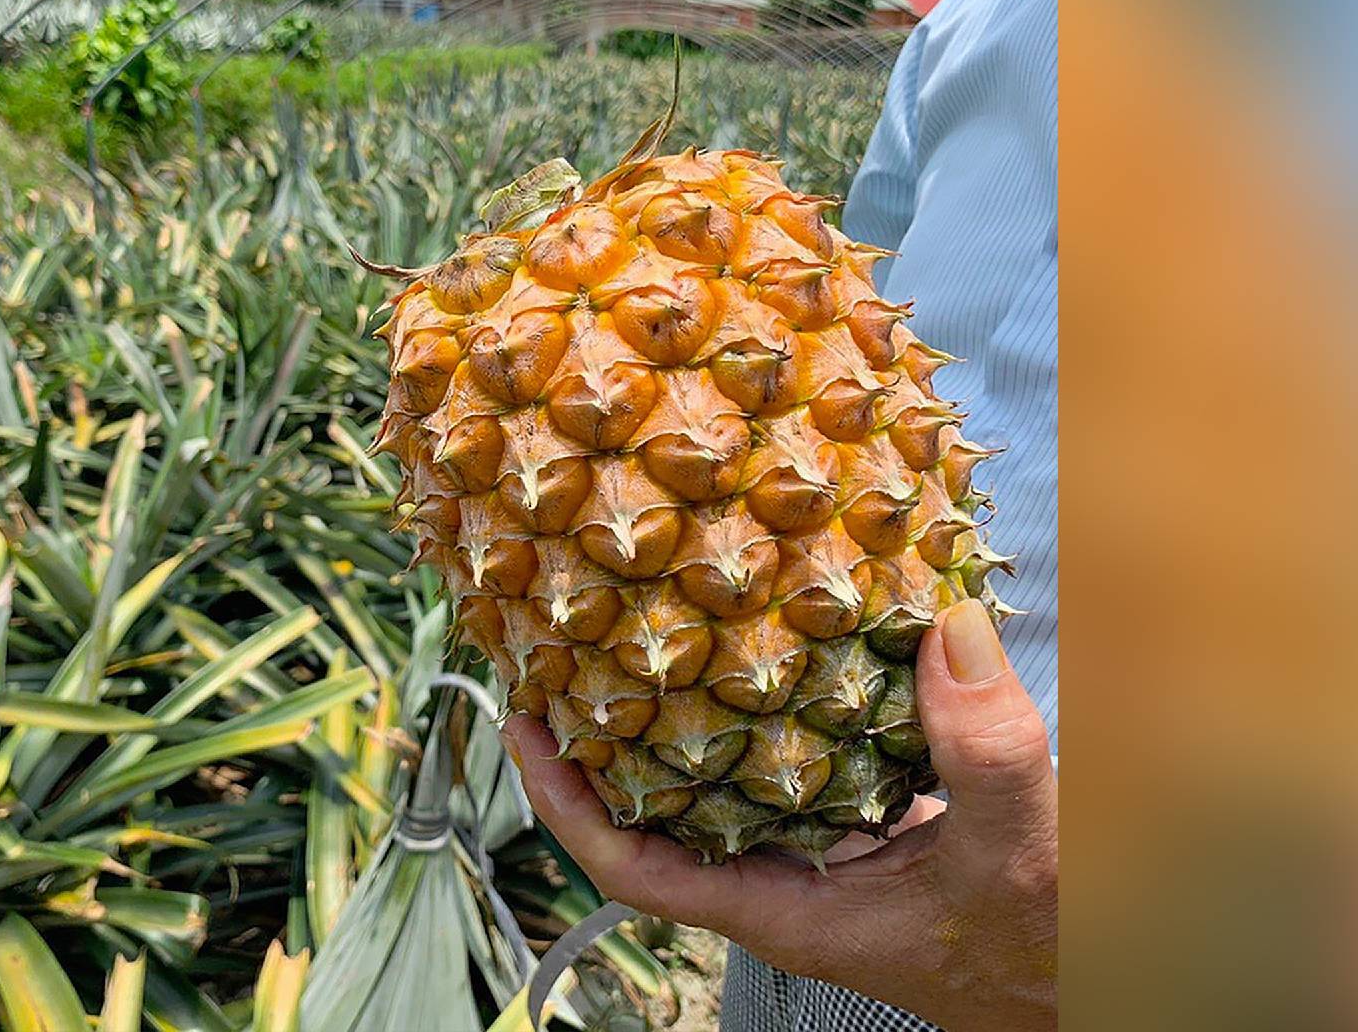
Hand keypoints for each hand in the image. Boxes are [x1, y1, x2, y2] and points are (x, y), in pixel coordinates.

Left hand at [502, 598, 1056, 1031]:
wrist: (1082, 980)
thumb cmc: (1038, 949)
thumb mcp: (1015, 850)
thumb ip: (984, 750)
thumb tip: (946, 627)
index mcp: (783, 911)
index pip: (632, 870)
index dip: (565, 806)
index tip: (525, 730)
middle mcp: (778, 882)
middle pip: (650, 817)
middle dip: (599, 742)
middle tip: (561, 651)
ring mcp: (810, 853)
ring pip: (709, 785)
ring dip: (668, 719)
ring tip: (632, 630)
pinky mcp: (848, 825)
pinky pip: (773, 765)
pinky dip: (753, 710)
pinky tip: (760, 647)